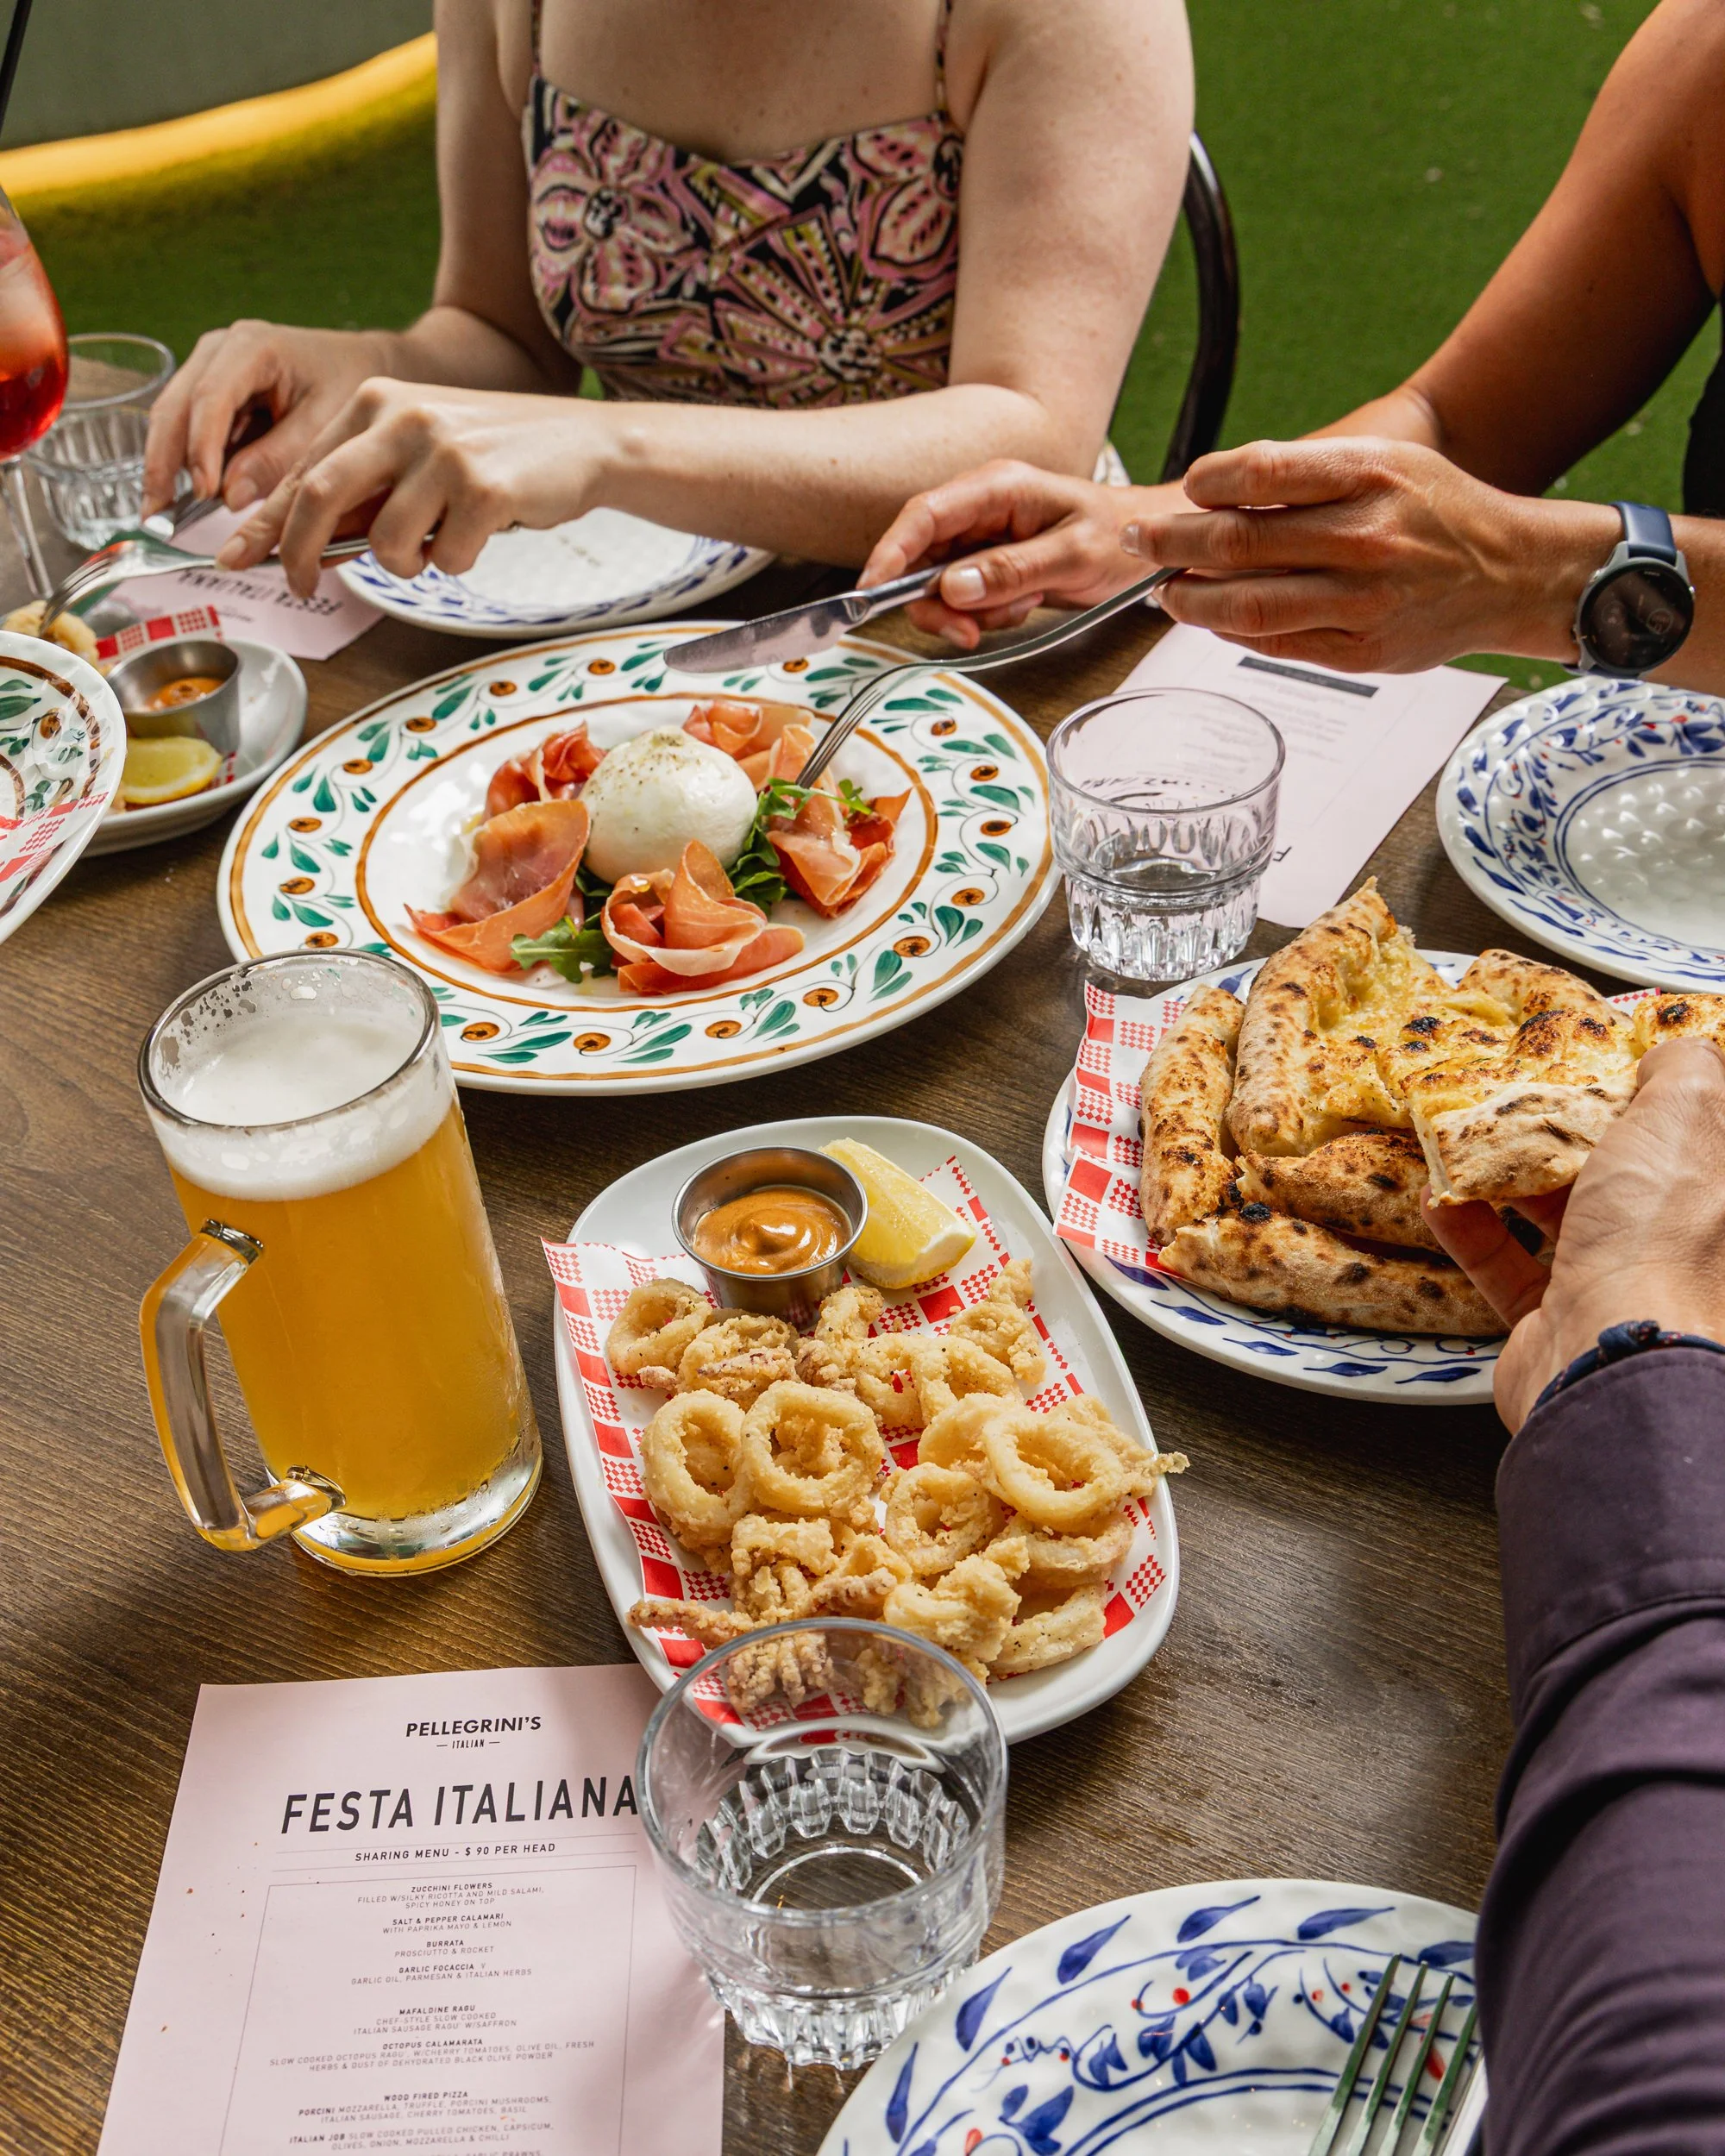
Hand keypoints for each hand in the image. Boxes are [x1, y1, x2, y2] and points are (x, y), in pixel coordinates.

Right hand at [142, 321, 400, 516]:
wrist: (357, 363)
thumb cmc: (346, 386)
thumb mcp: (324, 424)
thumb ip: (278, 459)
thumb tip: (229, 497)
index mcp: (252, 346)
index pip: (211, 398)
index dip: (201, 448)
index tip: (204, 493)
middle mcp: (219, 351)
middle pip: (175, 406)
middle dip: (163, 462)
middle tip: (157, 514)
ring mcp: (207, 368)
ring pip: (171, 418)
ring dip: (164, 466)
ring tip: (159, 514)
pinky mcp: (207, 391)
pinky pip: (185, 428)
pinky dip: (181, 463)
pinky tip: (177, 499)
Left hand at [214, 379, 617, 595]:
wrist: (583, 444)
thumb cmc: (496, 457)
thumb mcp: (420, 453)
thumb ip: (368, 488)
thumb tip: (304, 542)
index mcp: (376, 402)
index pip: (304, 469)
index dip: (266, 521)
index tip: (238, 556)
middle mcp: (402, 418)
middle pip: (320, 496)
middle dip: (296, 551)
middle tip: (296, 584)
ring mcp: (443, 452)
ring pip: (386, 542)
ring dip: (403, 565)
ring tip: (437, 543)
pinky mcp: (484, 489)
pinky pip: (445, 559)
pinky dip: (457, 563)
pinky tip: (482, 533)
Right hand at [860, 459, 1164, 648]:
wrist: (1146, 548)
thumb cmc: (1119, 536)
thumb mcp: (1073, 555)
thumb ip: (1012, 571)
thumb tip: (953, 587)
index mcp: (998, 488)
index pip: (924, 515)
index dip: (891, 553)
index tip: (872, 591)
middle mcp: (982, 508)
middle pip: (922, 557)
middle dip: (938, 603)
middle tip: (968, 632)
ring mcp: (984, 537)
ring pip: (940, 585)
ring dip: (971, 612)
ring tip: (1022, 607)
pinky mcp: (990, 563)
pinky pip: (966, 598)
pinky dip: (988, 614)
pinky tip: (1024, 605)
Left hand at [1123, 436, 1618, 672]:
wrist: (1510, 574)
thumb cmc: (1434, 511)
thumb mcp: (1382, 462)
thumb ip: (1304, 475)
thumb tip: (1210, 493)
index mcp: (1369, 476)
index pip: (1260, 473)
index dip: (1204, 483)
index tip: (1186, 490)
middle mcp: (1364, 539)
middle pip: (1237, 543)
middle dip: (1170, 543)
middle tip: (1140, 541)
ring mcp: (1361, 603)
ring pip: (1245, 605)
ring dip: (1188, 599)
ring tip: (1165, 589)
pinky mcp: (1359, 652)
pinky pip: (1273, 643)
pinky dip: (1230, 630)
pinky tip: (1212, 616)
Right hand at [1423, 1039, 1724, 1431]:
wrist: (1614, 1359)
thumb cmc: (1661, 1240)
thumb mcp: (1689, 1116)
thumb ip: (1686, 1070)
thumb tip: (1672, 1052)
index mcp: (1715, 1198)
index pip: (1688, 1137)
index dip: (1647, 1096)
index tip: (1598, 1064)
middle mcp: (1676, 1243)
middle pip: (1616, 1172)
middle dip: (1561, 1133)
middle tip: (1519, 1098)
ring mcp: (1616, 1287)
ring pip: (1557, 1218)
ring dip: (1504, 1177)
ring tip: (1463, 1140)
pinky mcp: (1555, 1323)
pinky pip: (1507, 1267)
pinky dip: (1470, 1230)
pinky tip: (1440, 1198)